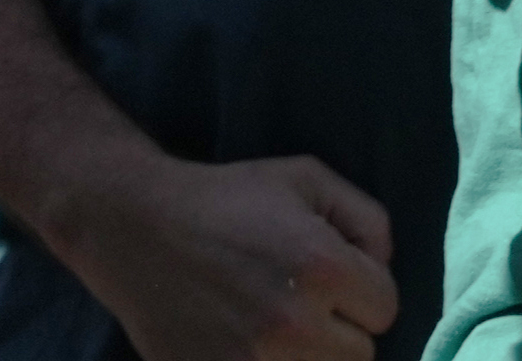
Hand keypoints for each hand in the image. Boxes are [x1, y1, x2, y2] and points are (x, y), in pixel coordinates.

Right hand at [59, 149, 399, 360]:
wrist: (135, 228)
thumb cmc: (226, 199)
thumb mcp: (305, 178)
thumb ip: (367, 219)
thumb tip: (384, 269)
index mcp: (322, 268)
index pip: (386, 308)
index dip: (361, 288)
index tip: (328, 275)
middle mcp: (294, 324)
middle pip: (360, 355)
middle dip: (338, 329)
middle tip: (299, 303)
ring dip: (309, 356)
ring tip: (277, 328)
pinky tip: (253, 345)